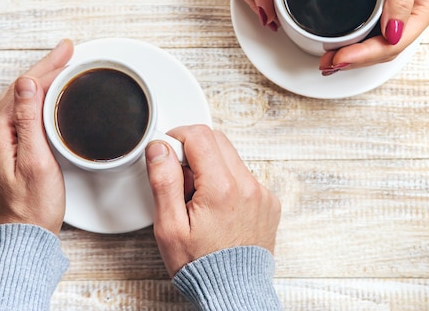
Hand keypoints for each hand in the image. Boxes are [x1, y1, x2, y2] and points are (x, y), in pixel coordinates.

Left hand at [0, 39, 73, 234]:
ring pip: (15, 100)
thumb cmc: (34, 206)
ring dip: (37, 81)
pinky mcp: (3, 152)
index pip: (24, 88)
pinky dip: (31, 99)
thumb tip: (25, 84)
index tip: (67, 52)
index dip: (48, 68)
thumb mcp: (37, 161)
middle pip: (18, 90)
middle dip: (43, 69)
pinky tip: (41, 97)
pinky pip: (15, 114)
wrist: (23, 236)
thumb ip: (29, 121)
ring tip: (58, 69)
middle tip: (66, 53)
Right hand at [145, 125, 280, 275]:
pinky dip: (227, 182)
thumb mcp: (169, 228)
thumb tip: (160, 149)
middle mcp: (248, 187)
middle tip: (181, 181)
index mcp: (222, 189)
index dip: (177, 138)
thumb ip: (164, 182)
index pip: (199, 136)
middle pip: (217, 140)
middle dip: (193, 150)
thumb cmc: (201, 267)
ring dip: (210, 167)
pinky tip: (217, 208)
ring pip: (231, 157)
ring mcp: (261, 194)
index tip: (168, 154)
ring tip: (198, 200)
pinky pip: (244, 176)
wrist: (233, 292)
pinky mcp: (268, 202)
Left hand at [319, 0, 428, 74]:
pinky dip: (353, 46)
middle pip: (383, 50)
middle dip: (356, 60)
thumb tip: (393, 32)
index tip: (343, 57)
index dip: (367, 54)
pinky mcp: (381, 14)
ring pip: (375, 48)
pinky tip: (338, 51)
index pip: (395, 43)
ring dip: (352, 57)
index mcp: (423, 9)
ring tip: (328, 62)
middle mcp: (410, 18)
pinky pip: (368, 37)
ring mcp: (396, 18)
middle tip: (329, 63)